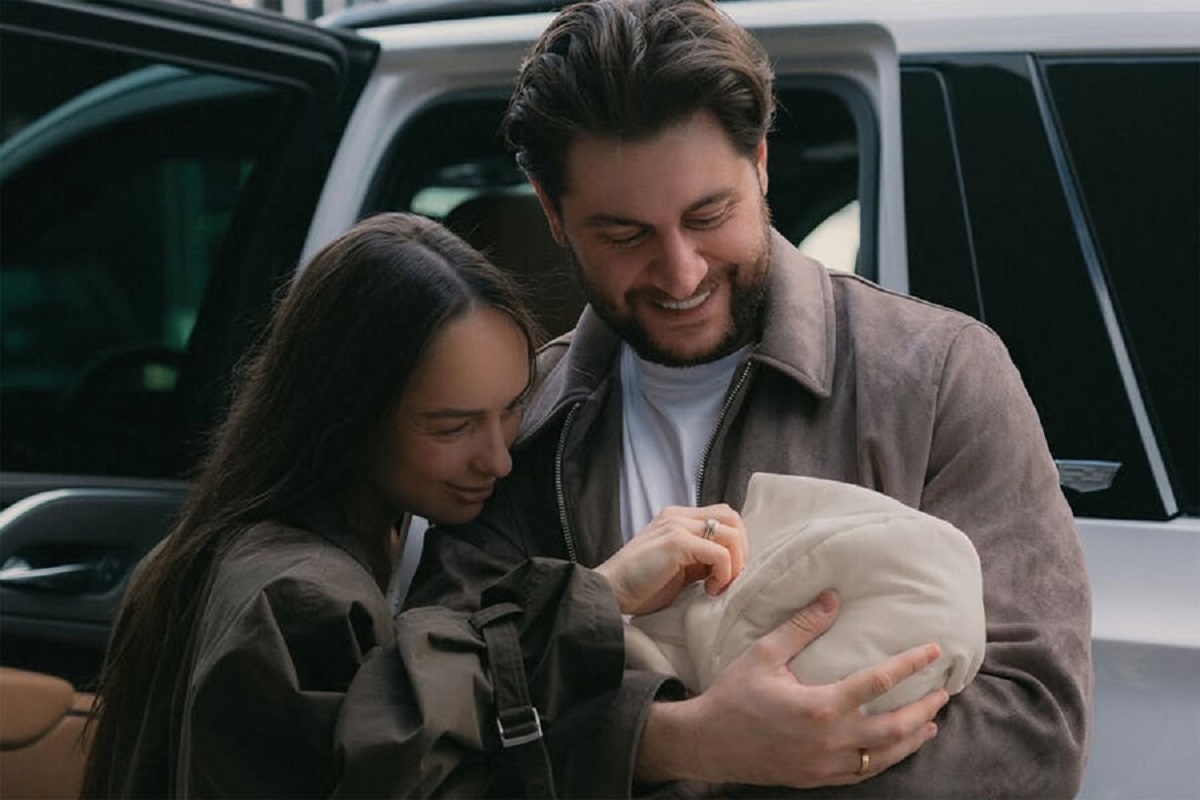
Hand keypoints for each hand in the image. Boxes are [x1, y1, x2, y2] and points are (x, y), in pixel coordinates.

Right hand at [594, 504, 747, 614]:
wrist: (608, 592)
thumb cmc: (640, 586)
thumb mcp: (677, 568)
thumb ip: (699, 559)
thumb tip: (730, 566)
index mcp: (676, 519)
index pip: (723, 517)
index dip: (734, 545)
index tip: (726, 574)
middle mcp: (677, 516)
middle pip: (732, 518)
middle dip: (740, 551)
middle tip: (727, 579)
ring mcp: (676, 526)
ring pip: (732, 533)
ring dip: (734, 564)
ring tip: (718, 586)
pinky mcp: (676, 542)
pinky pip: (720, 553)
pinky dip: (724, 573)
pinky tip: (709, 589)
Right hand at [637, 590, 948, 786]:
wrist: (709, 742)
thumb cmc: (734, 694)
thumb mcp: (764, 654)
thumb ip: (801, 627)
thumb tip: (832, 599)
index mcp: (821, 705)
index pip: (879, 682)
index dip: (911, 665)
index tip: (934, 652)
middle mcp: (831, 739)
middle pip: (894, 727)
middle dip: (923, 709)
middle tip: (942, 694)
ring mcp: (826, 764)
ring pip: (884, 756)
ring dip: (911, 739)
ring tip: (930, 724)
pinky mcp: (819, 779)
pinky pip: (863, 773)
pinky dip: (885, 760)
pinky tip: (892, 750)